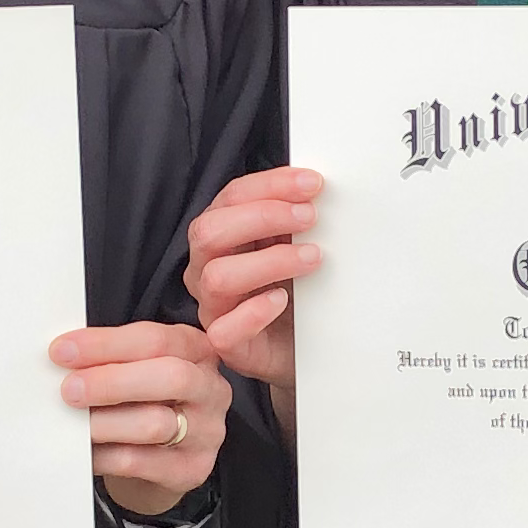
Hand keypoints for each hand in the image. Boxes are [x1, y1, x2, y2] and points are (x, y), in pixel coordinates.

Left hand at [54, 319, 226, 514]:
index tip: (63, 351)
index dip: (106, 344)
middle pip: (170, 377)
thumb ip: (112, 358)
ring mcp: (206, 432)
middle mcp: (210, 388)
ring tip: (73, 423)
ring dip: (104, 422)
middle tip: (69, 389)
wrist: (158, 462)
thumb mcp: (136, 369)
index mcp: (196, 350)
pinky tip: (84, 451)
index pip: (155, 339)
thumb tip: (65, 357)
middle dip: (111, 381)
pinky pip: (140, 461)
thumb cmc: (142, 403)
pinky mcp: (192, 469)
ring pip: (155, 424)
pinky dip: (103, 456)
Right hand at [183, 168, 322, 393]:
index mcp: (222, 234)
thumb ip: (298, 218)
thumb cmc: (297, 290)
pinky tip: (282, 300)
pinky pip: (225, 330)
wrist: (308, 344)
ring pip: (217, 277)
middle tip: (309, 217)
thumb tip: (320, 189)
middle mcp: (208, 267)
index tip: (312, 183)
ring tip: (311, 258)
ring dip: (269, 261)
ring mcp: (214, 307)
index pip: (231, 197)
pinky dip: (254, 312)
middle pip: (209, 232)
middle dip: (263, 216)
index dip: (271, 185)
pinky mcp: (228, 344)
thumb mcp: (296, 244)